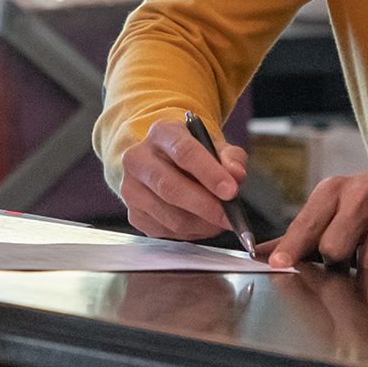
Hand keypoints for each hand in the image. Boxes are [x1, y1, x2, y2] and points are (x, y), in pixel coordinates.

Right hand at [118, 118, 247, 239]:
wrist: (165, 163)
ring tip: (220, 220)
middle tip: (230, 217)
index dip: (209, 173)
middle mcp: (138, 158)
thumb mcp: (215, 147)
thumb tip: (236, 174)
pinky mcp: (133, 213)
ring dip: (201, 224)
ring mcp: (131, 188)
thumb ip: (231, 158)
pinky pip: (165, 231)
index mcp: (161, 133)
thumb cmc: (193, 155)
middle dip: (205, 206)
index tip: (231, 191)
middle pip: (171, 188)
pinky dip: (191, 233)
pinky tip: (202, 223)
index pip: (184, 152)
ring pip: (169, 215)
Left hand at [257, 164, 367, 271]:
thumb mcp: (331, 203)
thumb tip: (264, 254)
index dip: (292, 248)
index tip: (279, 263)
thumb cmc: (364, 198)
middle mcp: (360, 195)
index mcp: (333, 189)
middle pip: (334, 250)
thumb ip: (300, 232)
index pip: (307, 224)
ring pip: (367, 264)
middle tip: (348, 250)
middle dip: (338, 260)